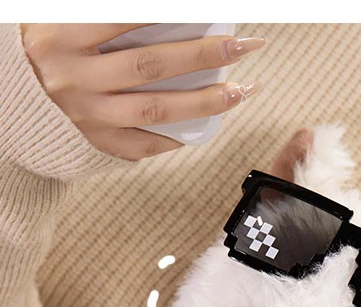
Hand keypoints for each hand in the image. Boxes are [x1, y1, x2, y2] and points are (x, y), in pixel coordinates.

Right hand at [20, 24, 263, 159]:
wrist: (14, 97)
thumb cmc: (47, 47)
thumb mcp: (63, 18)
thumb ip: (107, 15)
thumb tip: (165, 14)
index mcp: (62, 36)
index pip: (125, 18)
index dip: (172, 13)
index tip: (210, 12)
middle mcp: (74, 78)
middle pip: (150, 65)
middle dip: (203, 55)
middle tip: (243, 46)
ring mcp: (87, 115)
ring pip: (155, 109)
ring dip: (204, 102)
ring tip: (239, 91)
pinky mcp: (97, 142)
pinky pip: (144, 144)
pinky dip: (176, 134)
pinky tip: (206, 124)